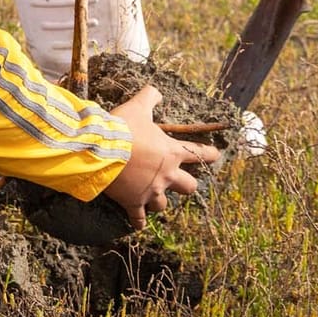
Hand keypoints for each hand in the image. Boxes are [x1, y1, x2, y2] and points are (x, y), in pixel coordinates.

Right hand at [103, 86, 219, 230]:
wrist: (102, 150)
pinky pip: (138, 218)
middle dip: (185, 184)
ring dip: (159, 201)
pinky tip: (139, 225)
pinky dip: (138, 222)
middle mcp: (166, 175)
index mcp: (172, 153)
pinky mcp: (132, 202)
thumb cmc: (123, 128)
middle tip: (179, 181)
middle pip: (188, 187)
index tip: (215, 155)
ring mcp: (150, 191)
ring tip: (153, 198)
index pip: (199, 154)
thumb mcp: (138, 107)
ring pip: (163, 205)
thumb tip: (156, 91)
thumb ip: (150, 97)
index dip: (209, 154)